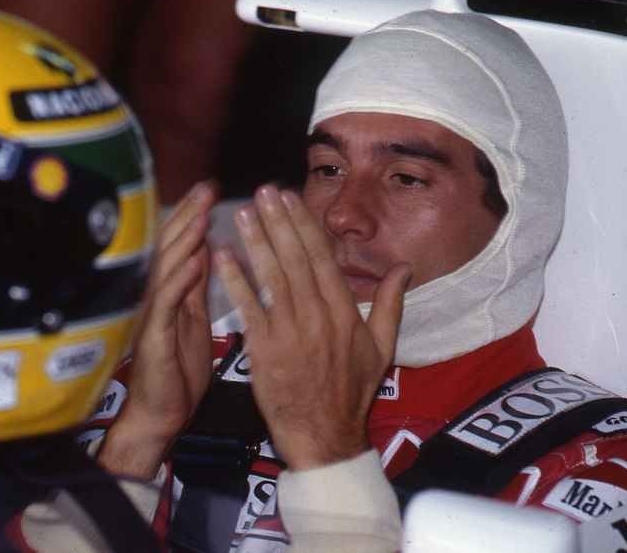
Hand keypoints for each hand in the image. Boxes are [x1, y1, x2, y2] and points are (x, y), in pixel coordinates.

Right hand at [98, 180, 217, 478]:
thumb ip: (195, 285)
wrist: (161, 414)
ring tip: (201, 213)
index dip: (193, 215)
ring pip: (166, 268)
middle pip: (170, 247)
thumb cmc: (177, 370)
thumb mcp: (192, 318)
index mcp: (169, 292)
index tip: (210, 188)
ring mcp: (151, 315)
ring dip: (184, 239)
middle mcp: (156, 297)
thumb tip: (206, 249)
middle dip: (188, 215)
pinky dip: (180, 279)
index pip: (179, 245)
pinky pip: (167, 303)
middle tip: (206, 186)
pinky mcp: (153, 336)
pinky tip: (194, 260)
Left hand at [215, 185, 410, 469]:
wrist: (324, 435)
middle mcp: (318, 316)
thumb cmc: (352, 393)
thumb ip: (392, 304)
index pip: (323, 258)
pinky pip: (248, 308)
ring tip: (244, 213)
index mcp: (345, 312)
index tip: (290, 199)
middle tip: (264, 192)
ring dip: (256, 242)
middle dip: (279, 222)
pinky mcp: (264, 350)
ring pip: (272, 277)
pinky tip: (222, 256)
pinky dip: (235, 281)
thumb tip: (404, 267)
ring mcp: (290, 332)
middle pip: (296, 259)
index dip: (304, 225)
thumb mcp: (382, 348)